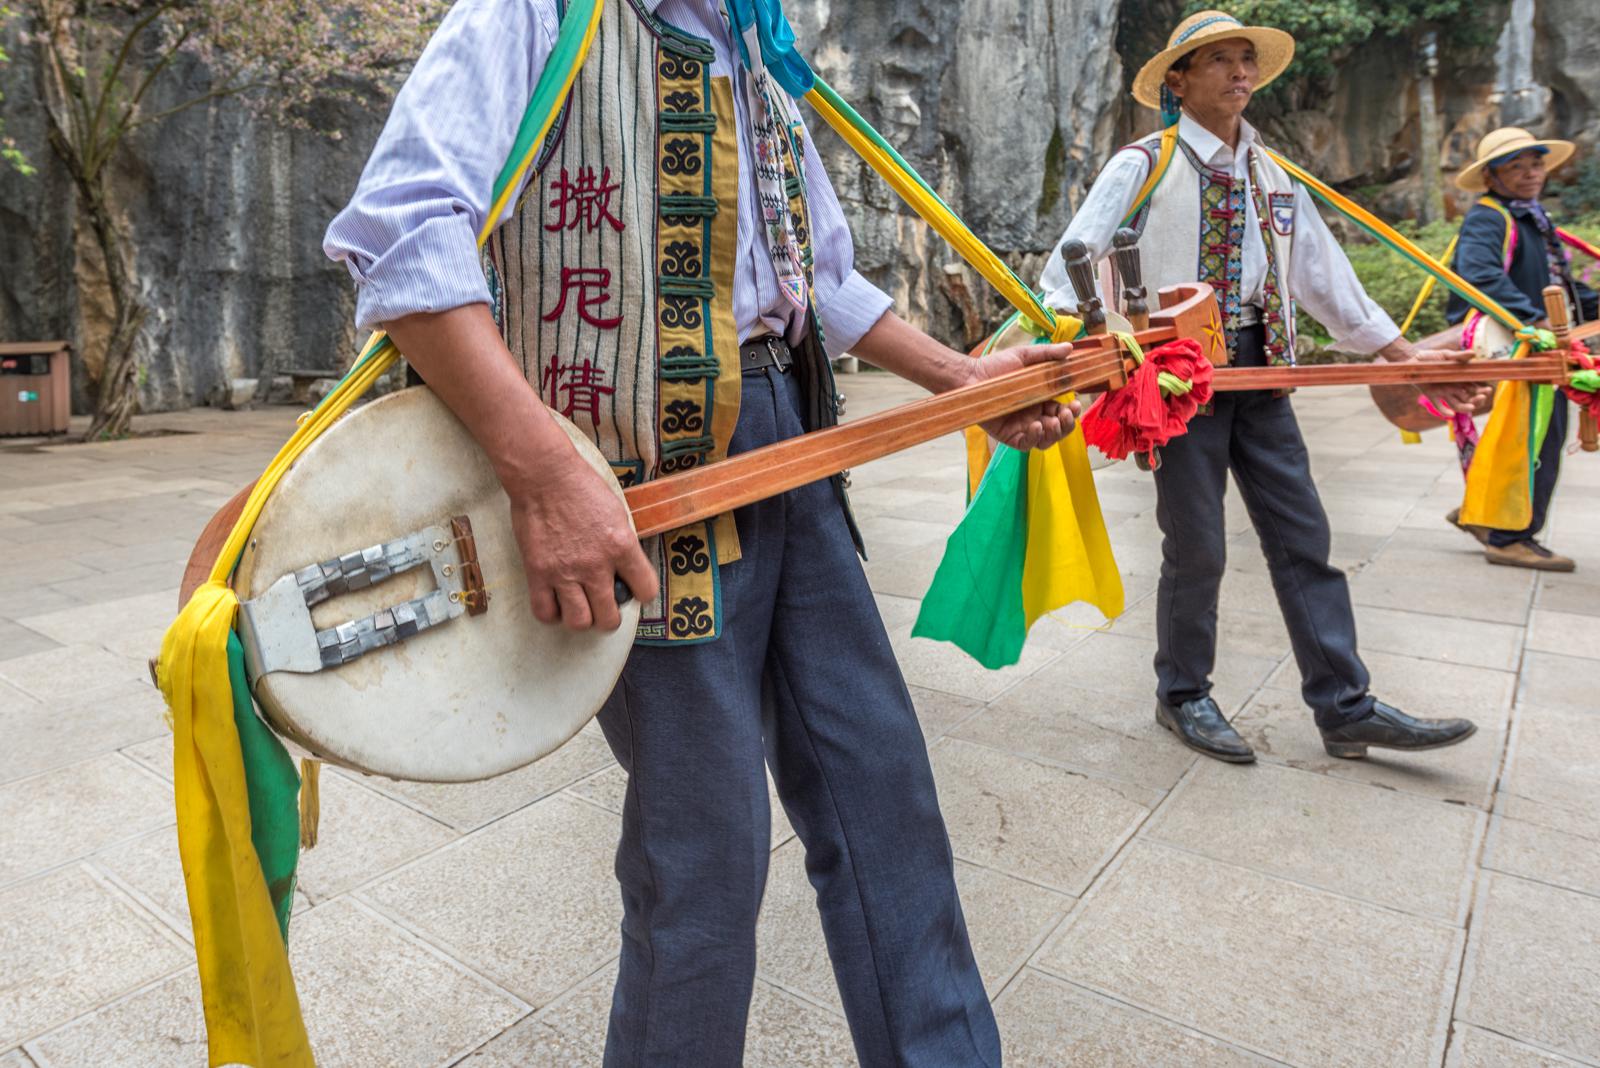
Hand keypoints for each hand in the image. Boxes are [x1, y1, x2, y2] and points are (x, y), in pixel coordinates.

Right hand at [506, 447, 657, 632]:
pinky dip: (552, 613)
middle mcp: (595, 565)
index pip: (646, 590)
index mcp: (622, 546)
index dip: (642, 593)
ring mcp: (564, 572)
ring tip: (580, 606)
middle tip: (604, 606)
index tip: (634, 590)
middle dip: (609, 616)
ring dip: (582, 619)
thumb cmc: (582, 487)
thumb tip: (625, 570)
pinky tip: (556, 602)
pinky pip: (544, 612)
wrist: (545, 476)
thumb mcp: (617, 513)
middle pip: (609, 618)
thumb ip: (623, 544)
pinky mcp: (537, 573)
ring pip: (578, 622)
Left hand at [967, 341, 1082, 449]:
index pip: (1063, 411)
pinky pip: (1026, 444)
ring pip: (1046, 440)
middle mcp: (1033, 416)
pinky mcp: (1008, 436)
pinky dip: (1035, 438)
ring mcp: (1021, 428)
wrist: (970, 377)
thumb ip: (1047, 354)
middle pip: (1058, 429)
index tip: (1076, 404)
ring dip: (1055, 434)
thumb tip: (1070, 347)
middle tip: (1066, 414)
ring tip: (1053, 422)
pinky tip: (1037, 426)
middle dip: (1067, 424)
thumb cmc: (995, 366)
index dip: (1072, 411)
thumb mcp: (1024, 356)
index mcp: (1041, 400)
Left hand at [1409, 348, 1494, 414]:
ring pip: (1458, 405)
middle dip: (1478, 399)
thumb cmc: (1433, 357)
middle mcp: (1455, 387)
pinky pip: (1439, 406)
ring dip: (1465, 407)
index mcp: (1462, 378)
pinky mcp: (1432, 395)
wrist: (1414, 360)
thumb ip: (1459, 357)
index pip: (1476, 387)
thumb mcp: (1447, 355)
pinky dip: (1445, 412)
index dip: (1483, 390)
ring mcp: (1444, 392)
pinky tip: (1451, 415)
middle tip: (1482, 397)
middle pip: (1470, 398)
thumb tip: (1473, 354)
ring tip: (1471, 406)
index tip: (1488, 389)